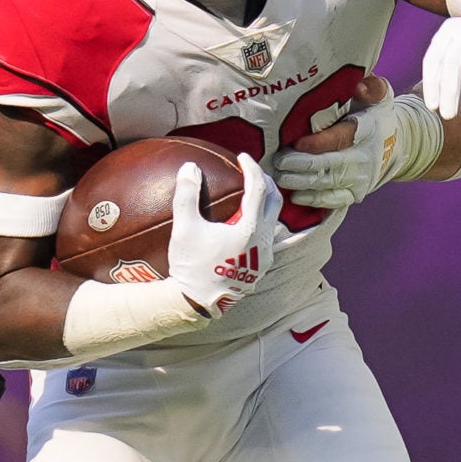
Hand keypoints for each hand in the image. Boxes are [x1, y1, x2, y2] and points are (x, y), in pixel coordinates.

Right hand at [167, 151, 279, 315]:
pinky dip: (261, 222)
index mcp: (250, 229)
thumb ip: (187, 195)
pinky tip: (245, 222)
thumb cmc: (191, 266)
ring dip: (265, 204)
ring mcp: (265, 257)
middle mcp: (264, 242)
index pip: (258, 189)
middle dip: (265, 182)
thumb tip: (189, 167)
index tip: (242, 157)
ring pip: (274, 221)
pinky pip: (268, 238)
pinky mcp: (260, 268)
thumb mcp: (184, 228)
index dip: (252, 168)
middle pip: (275, 202)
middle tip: (251, 172)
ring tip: (250, 194)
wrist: (198, 304)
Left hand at [275, 77, 420, 209]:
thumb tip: (359, 86)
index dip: (318, 143)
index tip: (297, 142)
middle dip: (300, 165)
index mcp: (366, 132)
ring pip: (326, 185)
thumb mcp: (379, 95)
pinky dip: (313, 200)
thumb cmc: (376, 116)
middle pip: (328, 165)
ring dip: (300, 183)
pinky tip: (294, 196)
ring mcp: (359, 180)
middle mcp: (363, 159)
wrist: (396, 145)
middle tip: (278, 160)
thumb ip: (371, 87)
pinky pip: (333, 201)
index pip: (340, 139)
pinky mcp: (355, 194)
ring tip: (279, 176)